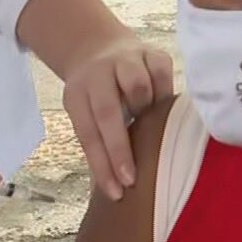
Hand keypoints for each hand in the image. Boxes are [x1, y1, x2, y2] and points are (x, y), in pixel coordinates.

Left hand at [60, 34, 173, 200]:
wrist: (101, 49)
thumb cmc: (96, 95)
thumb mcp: (85, 113)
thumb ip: (98, 143)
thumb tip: (113, 189)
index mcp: (77, 93)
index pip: (87, 133)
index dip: (102, 165)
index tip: (116, 192)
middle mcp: (98, 73)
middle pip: (107, 111)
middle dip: (120, 149)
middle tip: (131, 179)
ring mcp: (126, 59)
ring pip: (138, 87)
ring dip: (144, 111)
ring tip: (150, 125)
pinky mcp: (153, 53)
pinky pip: (163, 77)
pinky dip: (164, 94)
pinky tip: (162, 106)